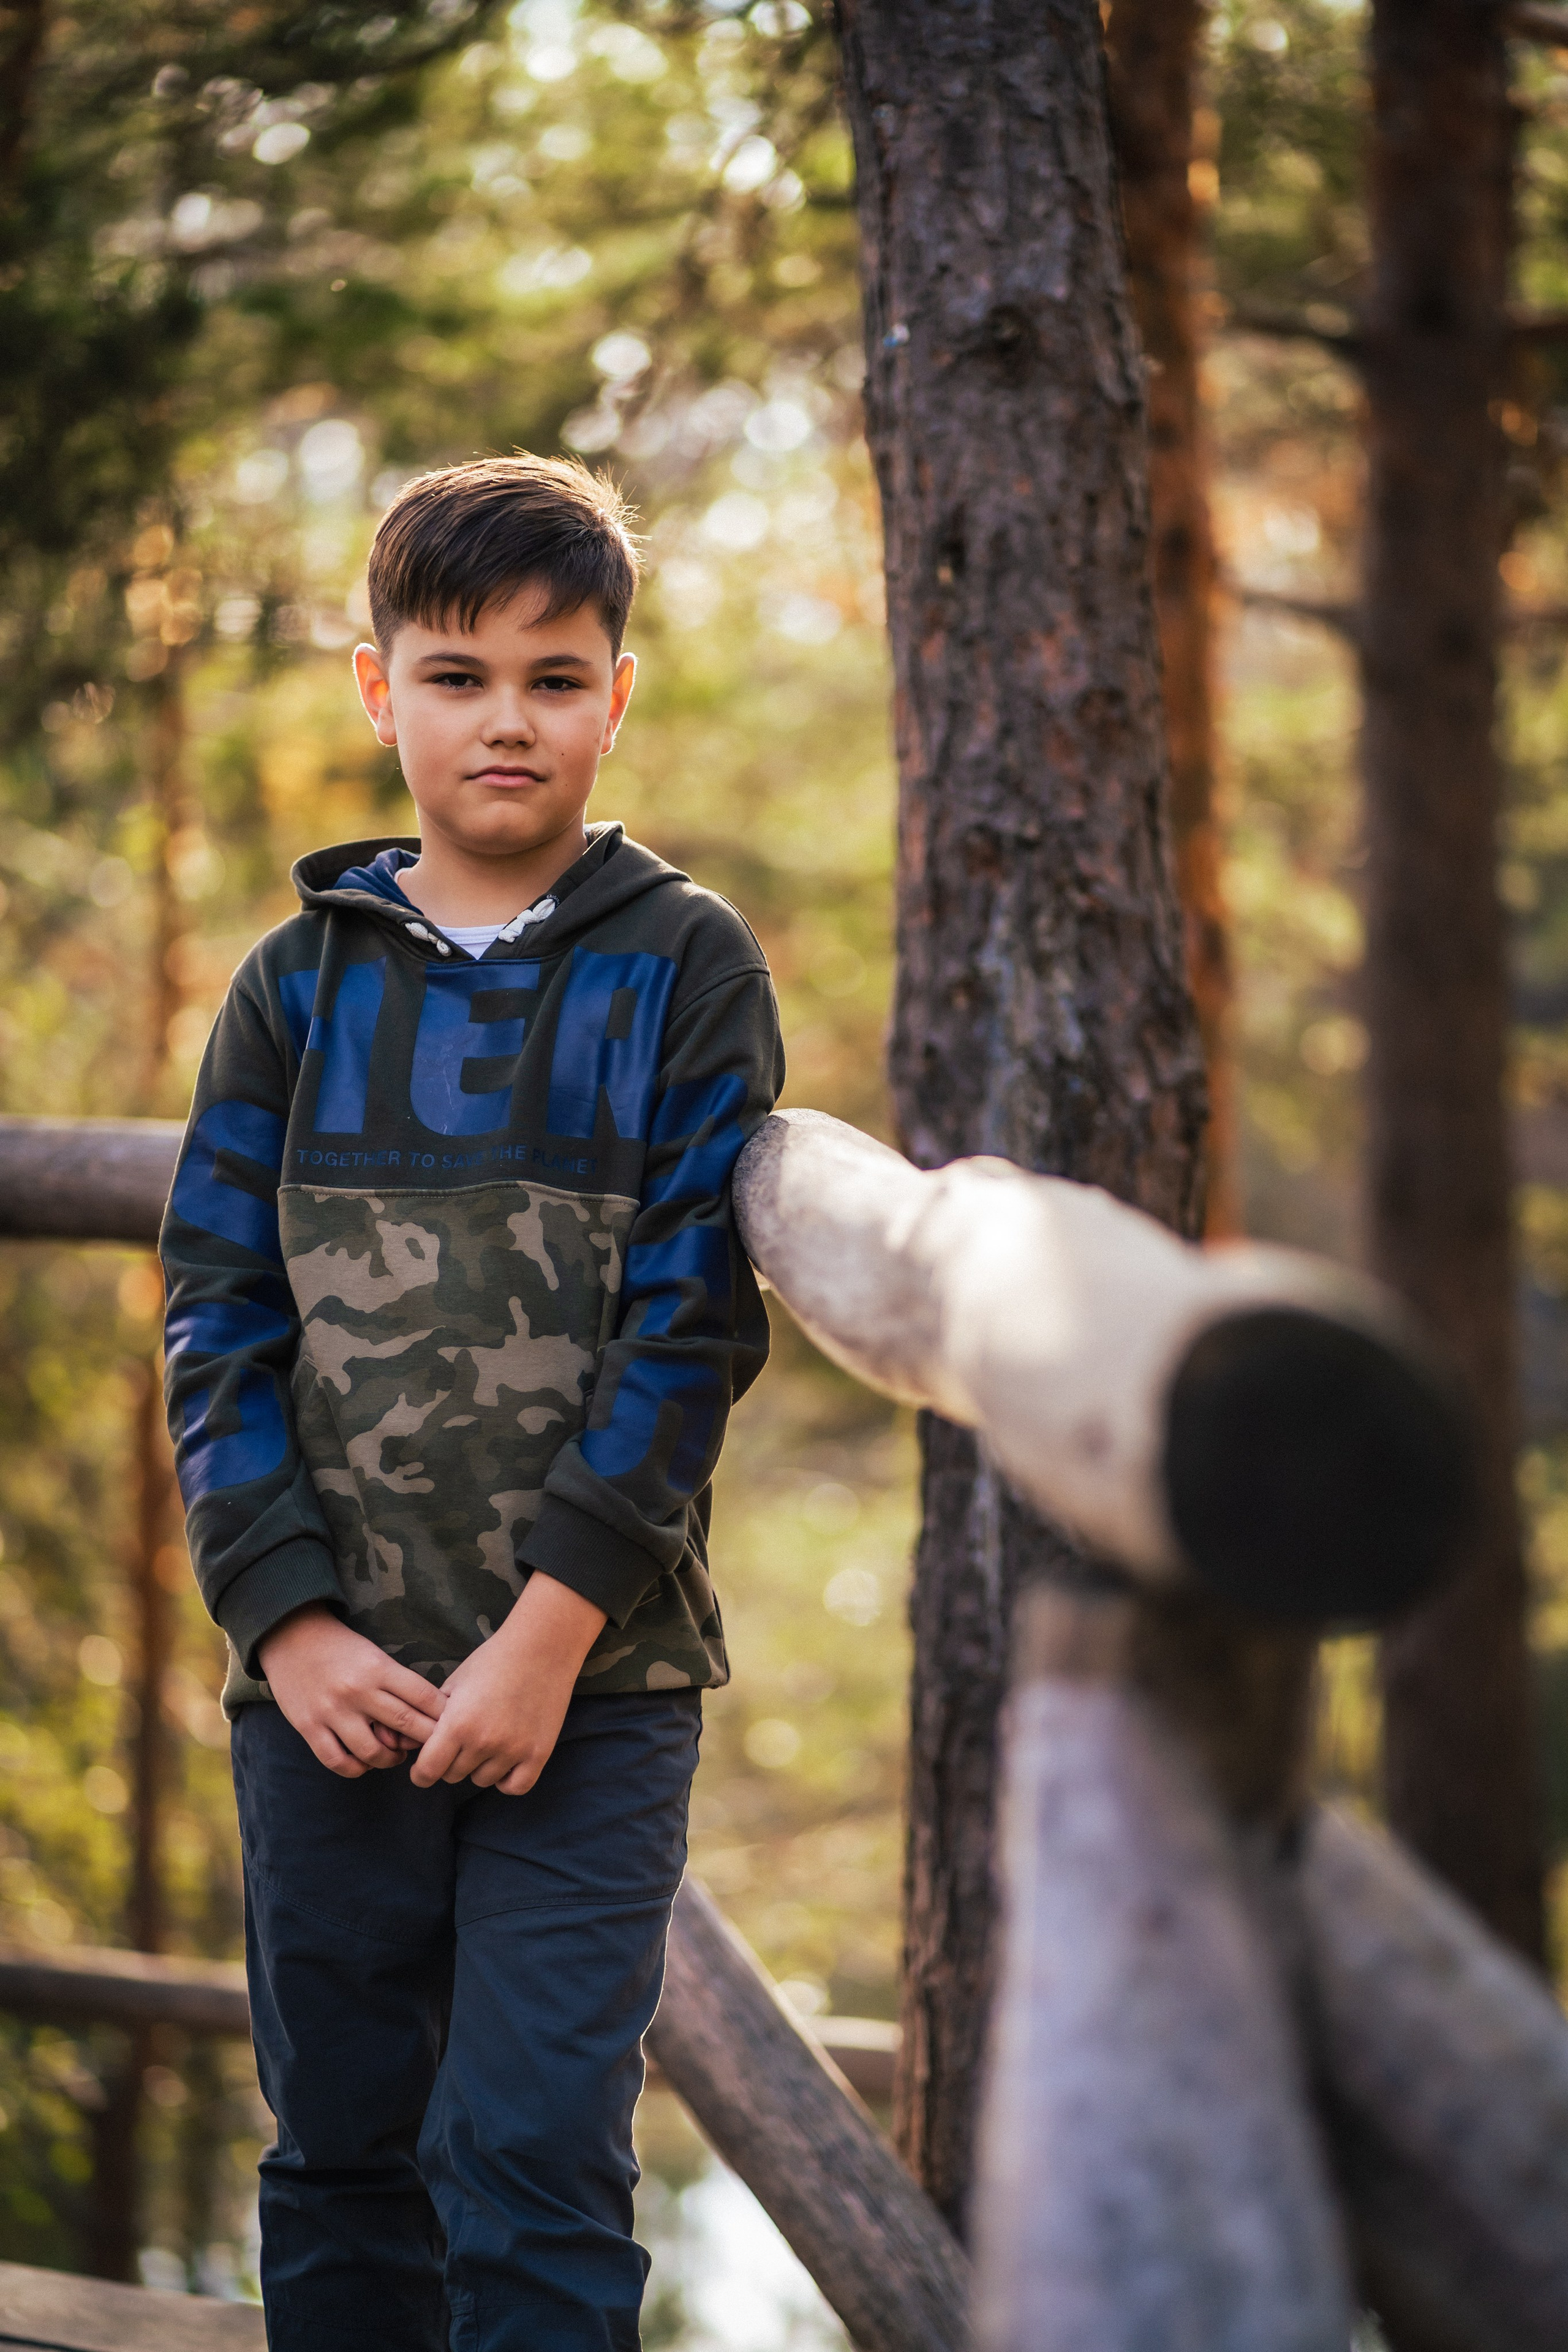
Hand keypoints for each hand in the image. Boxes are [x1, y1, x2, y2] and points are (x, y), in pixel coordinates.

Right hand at [258, 1604, 446, 1778]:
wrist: (291, 1635)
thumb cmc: (341, 1647)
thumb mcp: (374, 1654)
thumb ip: (397, 1682)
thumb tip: (428, 1714)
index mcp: (379, 1667)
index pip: (425, 1697)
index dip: (443, 1715)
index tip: (453, 1725)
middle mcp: (358, 1690)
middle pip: (406, 1725)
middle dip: (426, 1741)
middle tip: (432, 1748)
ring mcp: (332, 1711)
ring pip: (374, 1752)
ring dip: (391, 1759)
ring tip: (395, 1755)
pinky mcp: (309, 1727)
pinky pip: (338, 1761)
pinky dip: (356, 1769)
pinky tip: (363, 1762)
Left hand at [408, 1572, 606, 1795]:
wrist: (542, 1647)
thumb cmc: (494, 1660)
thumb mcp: (455, 1683)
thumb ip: (434, 1716)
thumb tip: (414, 1744)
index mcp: (457, 1724)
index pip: (428, 1771)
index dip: (421, 1773)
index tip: (424, 1769)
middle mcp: (483, 1742)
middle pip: (453, 1776)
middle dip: (451, 1762)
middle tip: (462, 1741)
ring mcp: (513, 1750)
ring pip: (482, 1780)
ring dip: (479, 1766)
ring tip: (488, 1740)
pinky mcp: (538, 1753)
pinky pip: (514, 1787)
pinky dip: (506, 1779)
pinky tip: (504, 1761)